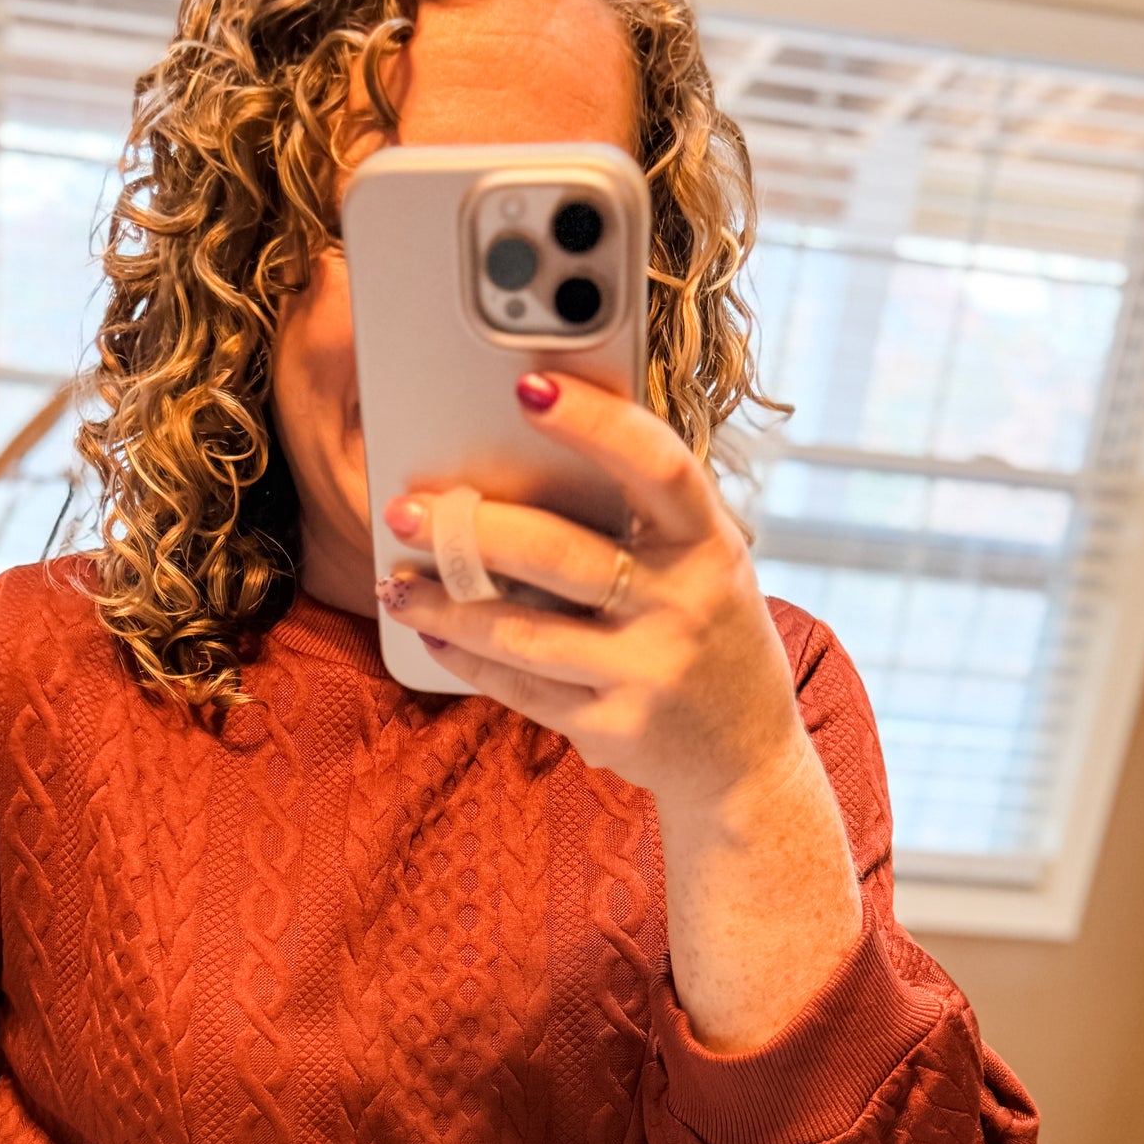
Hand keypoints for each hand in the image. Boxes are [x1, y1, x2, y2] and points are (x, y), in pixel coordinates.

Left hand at [372, 370, 804, 827]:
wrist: (745, 756)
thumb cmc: (709, 635)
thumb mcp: (703, 568)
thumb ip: (643, 519)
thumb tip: (530, 455)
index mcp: (710, 545)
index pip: (659, 465)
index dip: (596, 422)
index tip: (529, 387)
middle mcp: (683, 606)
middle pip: (560, 554)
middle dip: (472, 530)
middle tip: (407, 509)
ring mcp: (647, 672)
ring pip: (523, 632)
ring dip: (446, 607)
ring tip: (397, 586)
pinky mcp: (611, 727)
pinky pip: (521, 688)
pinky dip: (468, 659)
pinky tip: (433, 635)